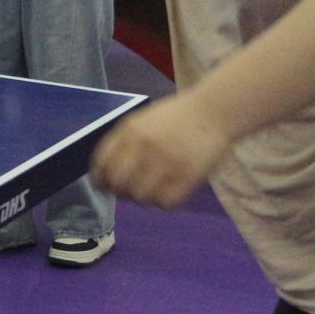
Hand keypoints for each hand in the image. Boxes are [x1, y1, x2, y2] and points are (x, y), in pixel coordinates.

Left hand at [90, 95, 231, 208]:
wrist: (213, 111)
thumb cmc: (175, 117)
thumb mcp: (141, 121)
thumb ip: (122, 143)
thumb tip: (105, 173)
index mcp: (130, 131)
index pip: (102, 165)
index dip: (100, 180)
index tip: (106, 185)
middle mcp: (145, 146)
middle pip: (119, 185)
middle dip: (121, 192)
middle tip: (131, 191)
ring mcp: (167, 162)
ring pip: (141, 197)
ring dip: (144, 198)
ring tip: (154, 189)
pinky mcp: (188, 176)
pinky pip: (166, 203)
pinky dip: (165, 202)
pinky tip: (170, 191)